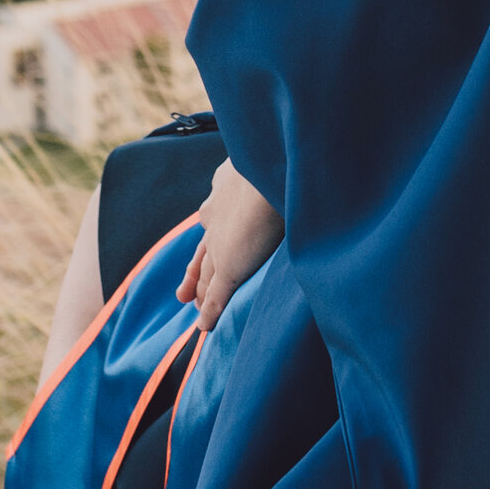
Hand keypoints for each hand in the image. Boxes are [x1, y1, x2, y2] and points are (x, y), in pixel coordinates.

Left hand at [177, 159, 284, 333]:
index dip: (211, 237)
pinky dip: (211, 312)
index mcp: (225, 191)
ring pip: (205, 273)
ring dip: (201, 291)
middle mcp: (215, 215)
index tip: (210, 242)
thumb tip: (305, 164)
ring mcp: (220, 243)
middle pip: (202, 251)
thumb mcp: (272, 166)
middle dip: (194, 271)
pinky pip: (216, 295)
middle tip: (184, 291)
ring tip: (194, 307)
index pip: (214, 221)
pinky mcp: (228, 266)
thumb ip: (275, 173)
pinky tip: (206, 326)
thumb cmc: (279, 161)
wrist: (269, 172)